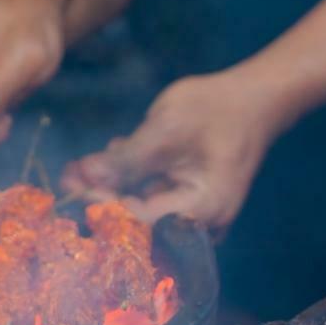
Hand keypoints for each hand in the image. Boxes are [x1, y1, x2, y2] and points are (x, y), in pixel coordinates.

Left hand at [60, 71, 283, 239]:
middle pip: (141, 222)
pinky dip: (136, 181)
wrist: (256, 101)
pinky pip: (158, 199)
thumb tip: (84, 178)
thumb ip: (125, 159)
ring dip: (116, 186)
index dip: (102, 207)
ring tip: (86, 164)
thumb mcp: (166, 128)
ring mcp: (199, 215)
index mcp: (199, 211)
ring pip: (147, 209)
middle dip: (103, 196)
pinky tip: (118, 157)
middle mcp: (201, 224)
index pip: (139, 223)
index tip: (71, 188)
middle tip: (69, 176)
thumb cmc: (217, 110)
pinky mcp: (194, 202)